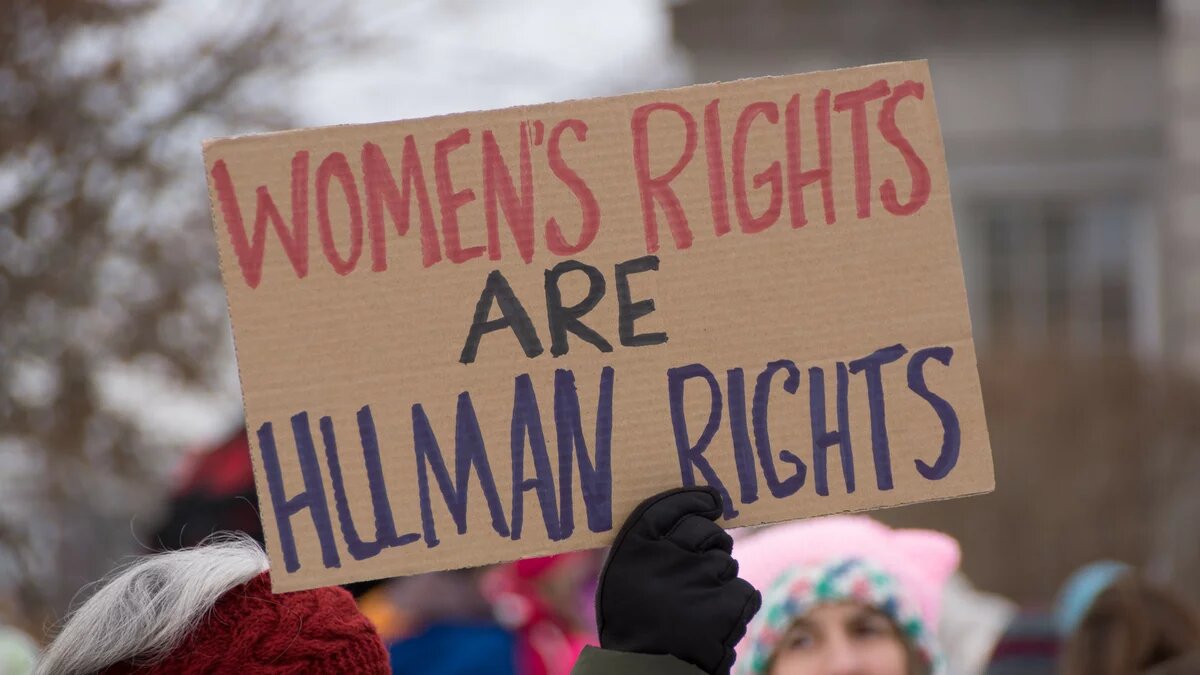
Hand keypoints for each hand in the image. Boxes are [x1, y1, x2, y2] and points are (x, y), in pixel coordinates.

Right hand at [595, 487, 760, 674]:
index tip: (710, 502)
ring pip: (728, 565)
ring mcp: (699, 579)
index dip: (695, 501)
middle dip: (712, 547)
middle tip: (698, 572)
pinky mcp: (726, 605)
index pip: (671, 505)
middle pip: (710, 534)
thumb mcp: (624, 575)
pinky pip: (744, 592)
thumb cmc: (633, 622)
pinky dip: (736, 606)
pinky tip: (715, 622)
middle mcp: (667, 555)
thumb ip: (651, 543)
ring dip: (721, 582)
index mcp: (635, 545)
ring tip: (698, 607)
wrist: (645, 669)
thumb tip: (699, 507)